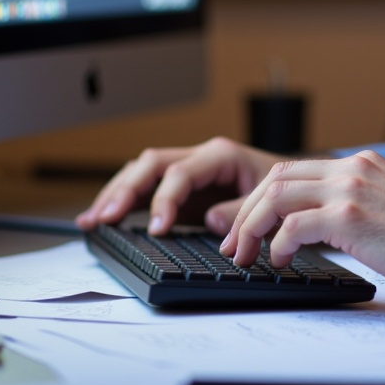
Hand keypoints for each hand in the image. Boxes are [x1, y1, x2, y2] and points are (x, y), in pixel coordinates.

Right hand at [75, 136, 287, 234]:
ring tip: (92, 219)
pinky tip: (98, 219)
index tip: (157, 228)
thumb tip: (209, 219)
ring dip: (115, 194)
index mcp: (220, 155)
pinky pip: (144, 189)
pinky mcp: (179, 190)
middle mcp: (198, 158)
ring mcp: (186, 172)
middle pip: (151, 164)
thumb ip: (240, 210)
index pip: (180, 172)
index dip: (164, 199)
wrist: (292, 189)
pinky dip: (121, 202)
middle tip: (108, 217)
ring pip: (141, 173)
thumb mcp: (270, 201)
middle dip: (126, 190)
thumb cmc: (282, 193)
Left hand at [220, 150, 384, 297]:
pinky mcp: (351, 216)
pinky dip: (277, 244)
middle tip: (234, 243)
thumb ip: (357, 207)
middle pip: (276, 177)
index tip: (248, 226)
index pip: (294, 170)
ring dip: (251, 226)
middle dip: (245, 211)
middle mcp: (353, 170)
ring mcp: (351, 190)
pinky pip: (293, 225)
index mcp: (361, 166)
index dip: (262, 199)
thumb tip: (323, 229)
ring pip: (276, 196)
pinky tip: (279, 261)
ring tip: (246, 254)